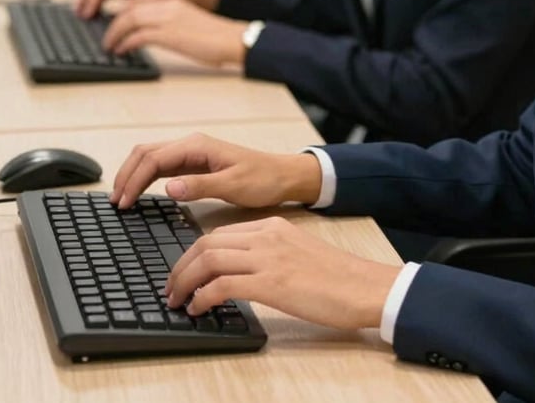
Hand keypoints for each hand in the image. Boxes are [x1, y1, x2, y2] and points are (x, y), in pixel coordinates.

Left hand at [102, 0, 245, 64]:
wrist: (233, 39)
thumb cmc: (217, 38)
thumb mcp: (189, 24)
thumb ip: (170, 25)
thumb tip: (152, 37)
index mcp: (173, 2)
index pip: (139, 4)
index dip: (122, 16)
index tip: (115, 28)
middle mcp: (168, 6)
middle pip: (130, 10)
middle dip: (113, 25)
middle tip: (106, 39)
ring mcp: (168, 19)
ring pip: (129, 20)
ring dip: (114, 34)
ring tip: (109, 46)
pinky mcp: (169, 34)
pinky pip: (138, 35)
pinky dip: (125, 43)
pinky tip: (122, 51)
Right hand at [111, 132, 322, 208]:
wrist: (282, 176)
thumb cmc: (262, 179)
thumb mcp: (233, 185)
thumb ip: (200, 185)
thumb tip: (168, 187)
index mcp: (197, 146)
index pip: (153, 158)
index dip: (134, 179)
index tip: (124, 203)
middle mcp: (191, 145)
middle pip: (146, 152)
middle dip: (127, 174)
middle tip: (115, 202)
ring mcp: (192, 153)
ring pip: (151, 157)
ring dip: (133, 174)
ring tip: (122, 198)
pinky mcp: (194, 164)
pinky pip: (162, 166)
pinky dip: (146, 177)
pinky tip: (140, 192)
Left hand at [166, 217, 398, 329]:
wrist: (364, 286)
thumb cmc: (337, 278)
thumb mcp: (298, 253)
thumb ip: (270, 254)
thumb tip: (240, 274)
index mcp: (273, 226)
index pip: (221, 233)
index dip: (194, 253)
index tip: (184, 272)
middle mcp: (267, 236)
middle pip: (207, 242)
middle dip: (181, 266)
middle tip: (171, 288)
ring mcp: (268, 257)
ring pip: (208, 259)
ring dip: (185, 281)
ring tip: (178, 300)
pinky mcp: (271, 282)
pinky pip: (222, 284)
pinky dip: (203, 297)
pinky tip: (199, 309)